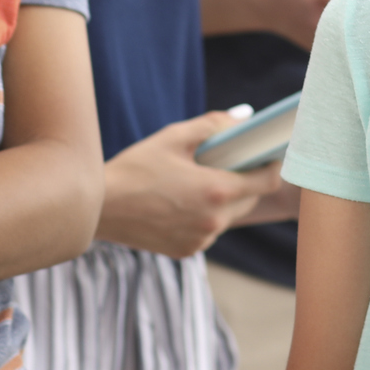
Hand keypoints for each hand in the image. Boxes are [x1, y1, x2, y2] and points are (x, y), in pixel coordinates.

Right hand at [99, 113, 283, 257]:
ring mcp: (201, 239)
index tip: (265, 154)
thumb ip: (213, 125)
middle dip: (244, 180)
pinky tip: (181, 202)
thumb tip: (244, 118)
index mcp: (216, 190)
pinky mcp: (187, 251)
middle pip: (250, 199)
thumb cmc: (135, 168)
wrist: (98, 208)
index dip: (271, 165)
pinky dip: (204, 216)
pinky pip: (208, 231)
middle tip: (227, 162)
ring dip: (223, 200)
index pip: (267, 181)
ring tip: (198, 181)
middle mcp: (214, 221)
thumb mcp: (174, 137)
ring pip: (228, 216)